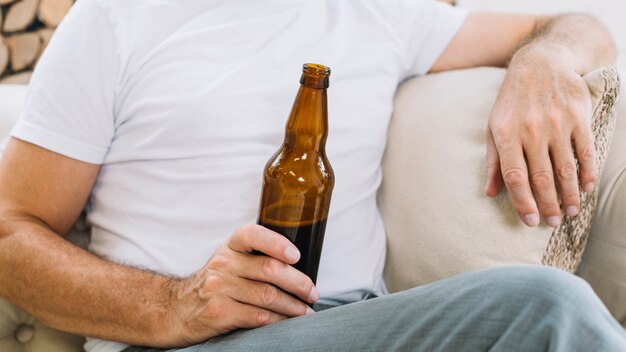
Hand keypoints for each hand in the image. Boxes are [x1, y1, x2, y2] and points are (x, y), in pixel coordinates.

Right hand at [166, 224, 317, 346]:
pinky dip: (278, 320)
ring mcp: (220, 289)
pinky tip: (287, 323)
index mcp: (229, 247)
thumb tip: (296, 267)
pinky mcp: (220, 313)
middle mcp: (224, 265)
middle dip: (298, 282)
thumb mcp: (227, 261)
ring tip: (305, 312)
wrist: (175, 310)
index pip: (252, 235)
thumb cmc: (213, 285)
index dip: (276, 243)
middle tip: (312, 293)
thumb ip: (254, 258)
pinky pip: (258, 316)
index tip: (295, 256)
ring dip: (293, 306)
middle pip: (269, 269)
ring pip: (268, 295)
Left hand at [486, 53, 596, 227]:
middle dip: (548, 205)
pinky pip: (586, 151)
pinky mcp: (579, 117)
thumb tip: (490, 193)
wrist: (541, 63)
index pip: (515, 176)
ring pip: (565, 168)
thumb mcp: (494, 127)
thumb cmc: (512, 101)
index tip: (530, 221)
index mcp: (506, 134)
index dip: (522, 201)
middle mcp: (531, 130)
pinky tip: (587, 188)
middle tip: (553, 223)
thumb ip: (493, 161)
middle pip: (541, 177)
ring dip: (570, 195)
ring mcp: (557, 123)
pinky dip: (588, 173)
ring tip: (571, 212)